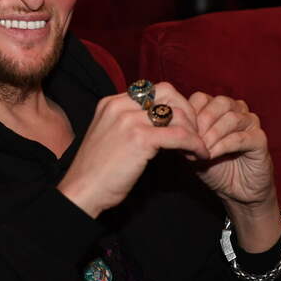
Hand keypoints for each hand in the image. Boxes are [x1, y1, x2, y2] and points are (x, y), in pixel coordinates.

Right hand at [58, 82, 208, 218]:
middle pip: (168, 92)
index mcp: (111, 103)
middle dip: (187, 111)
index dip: (173, 105)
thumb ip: (129, 123)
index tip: (181, 126)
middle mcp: (119, 105)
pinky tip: (199, 156)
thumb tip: (160, 123)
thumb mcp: (109, 136)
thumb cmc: (96, 172)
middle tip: (193, 134)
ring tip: (195, 149)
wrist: (82, 191)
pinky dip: (195, 145)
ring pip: (178, 114)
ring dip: (194, 131)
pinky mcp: (140, 138)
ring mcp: (129, 120)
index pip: (152, 90)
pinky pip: (180, 135)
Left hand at [189, 91, 280, 252]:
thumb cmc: (214, 168)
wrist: (236, 192)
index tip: (179, 132)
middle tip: (191, 141)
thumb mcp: (192, 151)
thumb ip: (183, 138)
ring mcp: (251, 123)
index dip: (189, 114)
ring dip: (212, 135)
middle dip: (202, 122)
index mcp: (219, 108)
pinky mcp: (260, 140)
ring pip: (231, 118)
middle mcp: (237, 111)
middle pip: (219, 103)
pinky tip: (212, 155)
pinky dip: (223, 145)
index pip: (201, 98)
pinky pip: (241, 137)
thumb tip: (168, 127)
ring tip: (201, 150)